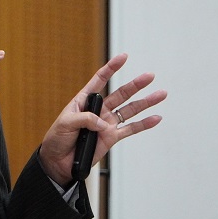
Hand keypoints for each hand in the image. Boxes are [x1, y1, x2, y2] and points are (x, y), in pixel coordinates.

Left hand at [38, 53, 166, 186]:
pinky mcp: (112, 137)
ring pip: (130, 110)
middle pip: (121, 94)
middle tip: (149, 76)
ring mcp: (107, 123)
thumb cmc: (57, 138)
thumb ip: (85, 119)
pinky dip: (144, 124)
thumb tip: (103, 123)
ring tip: (160, 94)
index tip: (123, 57)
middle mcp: (99, 110)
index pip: (100, 80)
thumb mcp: (65, 123)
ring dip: (145, 103)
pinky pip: (130, 129)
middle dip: (136, 85)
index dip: (112, 68)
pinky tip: (155, 118)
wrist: (58, 161)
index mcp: (85, 100)